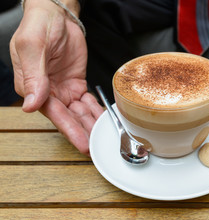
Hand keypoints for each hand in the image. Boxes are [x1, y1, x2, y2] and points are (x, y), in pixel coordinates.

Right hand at [10, 1, 103, 154]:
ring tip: (106, 136)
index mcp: (32, 86)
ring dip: (91, 124)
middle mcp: (47, 92)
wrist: (57, 15)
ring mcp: (62, 90)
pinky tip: (105, 119)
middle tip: (99, 145)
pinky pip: (87, 101)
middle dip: (83, 132)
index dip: (69, 129)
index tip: (82, 143)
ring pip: (79, 112)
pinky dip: (96, 110)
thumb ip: (34, 75)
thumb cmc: (40, 26)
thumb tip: (32, 104)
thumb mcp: (32, 47)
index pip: (52, 113)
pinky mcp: (76, 84)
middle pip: (68, 117)